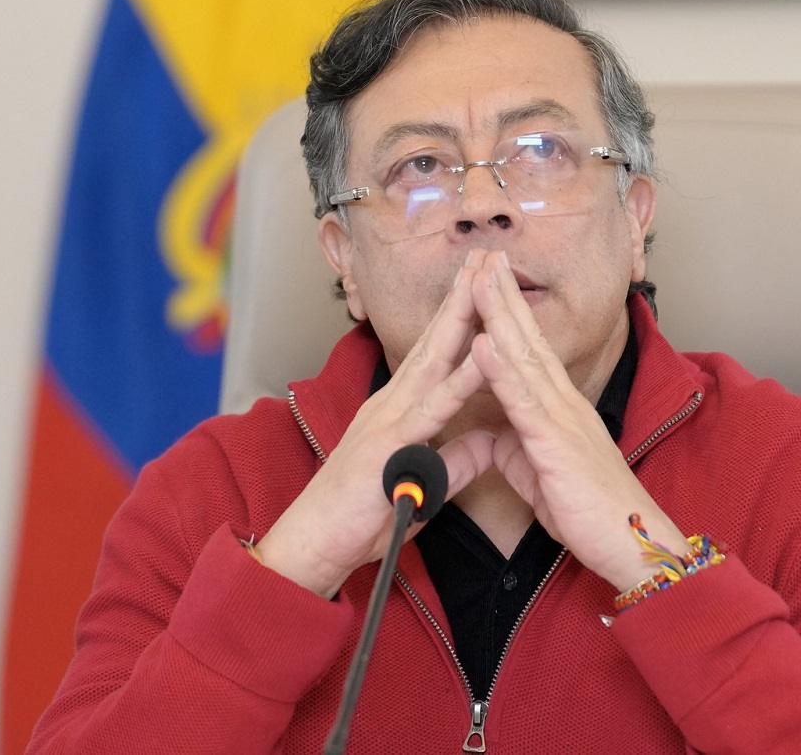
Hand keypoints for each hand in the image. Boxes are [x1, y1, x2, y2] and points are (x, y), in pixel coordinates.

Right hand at [257, 251, 497, 597]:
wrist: (314, 546)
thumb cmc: (359, 519)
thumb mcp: (420, 483)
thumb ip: (453, 460)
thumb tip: (484, 441)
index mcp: (400, 410)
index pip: (437, 354)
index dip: (462, 318)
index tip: (484, 284)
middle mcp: (393, 403)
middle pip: (435, 340)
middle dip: (462, 296)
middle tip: (486, 255)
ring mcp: (390, 418)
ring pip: (435, 359)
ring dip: (462, 318)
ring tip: (486, 282)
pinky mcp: (390, 443)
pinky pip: (433, 407)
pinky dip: (460, 380)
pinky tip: (483, 356)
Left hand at [469, 252, 685, 592]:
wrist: (631, 543)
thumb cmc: (590, 512)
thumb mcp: (543, 474)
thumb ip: (521, 448)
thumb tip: (499, 437)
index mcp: (560, 408)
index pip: (531, 349)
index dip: (510, 312)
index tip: (490, 278)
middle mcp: (564, 402)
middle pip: (529, 338)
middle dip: (504, 295)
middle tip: (484, 253)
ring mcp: (562, 418)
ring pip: (525, 357)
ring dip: (499, 315)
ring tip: (480, 278)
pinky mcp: (556, 444)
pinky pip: (524, 402)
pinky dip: (501, 370)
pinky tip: (482, 342)